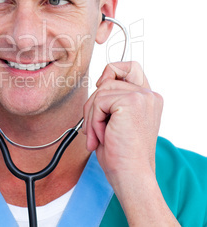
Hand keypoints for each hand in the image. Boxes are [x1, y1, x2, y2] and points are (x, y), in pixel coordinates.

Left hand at [82, 61, 162, 184]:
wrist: (130, 175)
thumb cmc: (121, 153)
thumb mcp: (116, 119)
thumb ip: (112, 98)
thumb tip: (98, 81)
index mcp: (148, 98)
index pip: (129, 67)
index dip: (111, 71)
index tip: (100, 88)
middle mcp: (148, 95)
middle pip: (106, 82)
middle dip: (93, 106)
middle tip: (93, 130)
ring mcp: (141, 97)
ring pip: (100, 92)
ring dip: (92, 116)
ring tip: (98, 136)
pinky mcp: (131, 102)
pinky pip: (98, 102)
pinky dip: (93, 121)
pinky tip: (103, 136)